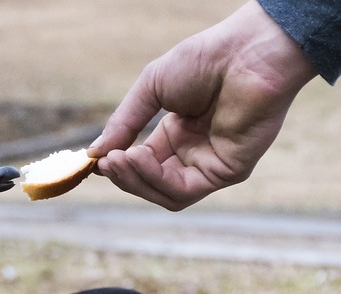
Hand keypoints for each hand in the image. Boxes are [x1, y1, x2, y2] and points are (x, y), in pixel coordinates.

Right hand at [90, 1, 316, 209]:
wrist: (245, 52)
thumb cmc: (206, 59)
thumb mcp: (151, 88)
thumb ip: (125, 122)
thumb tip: (95, 153)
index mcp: (178, 134)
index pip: (142, 164)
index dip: (119, 166)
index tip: (96, 160)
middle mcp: (195, 153)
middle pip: (150, 183)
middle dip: (124, 175)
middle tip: (105, 161)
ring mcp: (212, 165)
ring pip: (164, 194)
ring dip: (136, 180)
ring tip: (120, 158)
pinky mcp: (227, 172)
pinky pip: (183, 191)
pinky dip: (156, 179)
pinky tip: (140, 156)